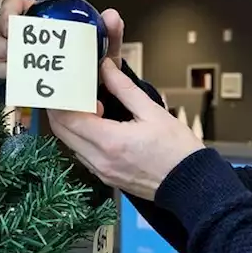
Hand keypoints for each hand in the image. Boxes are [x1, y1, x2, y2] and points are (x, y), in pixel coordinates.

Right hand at [0, 0, 124, 80]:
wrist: (94, 93)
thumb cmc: (95, 63)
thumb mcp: (105, 48)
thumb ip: (110, 32)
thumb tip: (111, 16)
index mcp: (39, 17)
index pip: (11, 5)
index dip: (5, 12)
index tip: (13, 28)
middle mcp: (21, 35)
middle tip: (11, 54)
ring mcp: (13, 57)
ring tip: (13, 72)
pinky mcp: (13, 78)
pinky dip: (2, 77)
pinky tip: (16, 82)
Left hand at [47, 59, 204, 200]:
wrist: (189, 183)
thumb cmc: (177, 150)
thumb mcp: (152, 112)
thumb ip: (124, 89)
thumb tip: (106, 69)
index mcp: (109, 141)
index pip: (68, 118)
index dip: (63, 99)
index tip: (68, 84)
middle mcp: (99, 159)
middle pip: (62, 131)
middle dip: (62, 109)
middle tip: (74, 91)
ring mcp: (101, 171)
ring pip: (70, 143)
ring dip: (72, 124)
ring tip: (92, 107)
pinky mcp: (106, 177)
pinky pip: (83, 154)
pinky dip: (83, 137)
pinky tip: (100, 126)